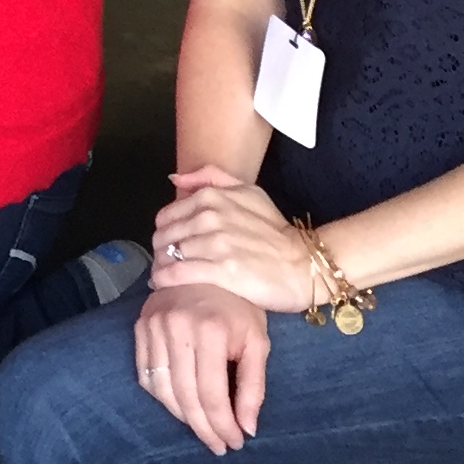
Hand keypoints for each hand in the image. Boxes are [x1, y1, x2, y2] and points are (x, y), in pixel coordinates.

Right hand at [133, 280, 270, 453]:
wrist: (209, 267)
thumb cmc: (239, 306)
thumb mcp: (258, 343)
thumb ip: (254, 387)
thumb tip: (247, 430)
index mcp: (209, 330)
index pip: (211, 395)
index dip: (222, 425)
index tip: (235, 443)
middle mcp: (176, 326)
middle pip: (185, 397)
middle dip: (204, 429)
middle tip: (219, 446)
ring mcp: (153, 324)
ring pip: (161, 389)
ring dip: (181, 417)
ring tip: (202, 429)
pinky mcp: (140, 324)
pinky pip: (145, 374)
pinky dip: (161, 396)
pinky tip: (180, 404)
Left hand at [147, 165, 315, 314]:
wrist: (303, 263)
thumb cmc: (275, 230)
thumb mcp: (248, 191)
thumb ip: (210, 178)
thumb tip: (175, 179)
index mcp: (212, 197)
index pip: (166, 216)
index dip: (164, 232)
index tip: (168, 245)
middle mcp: (210, 217)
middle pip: (164, 237)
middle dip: (160, 251)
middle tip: (166, 264)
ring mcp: (215, 244)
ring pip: (168, 255)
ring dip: (161, 267)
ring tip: (164, 277)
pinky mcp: (221, 272)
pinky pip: (178, 274)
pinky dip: (165, 280)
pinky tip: (164, 286)